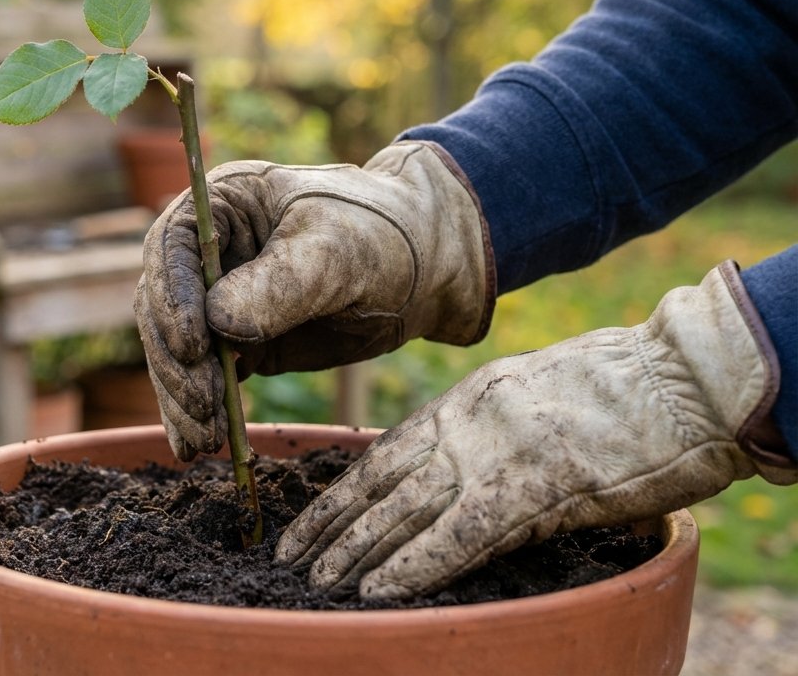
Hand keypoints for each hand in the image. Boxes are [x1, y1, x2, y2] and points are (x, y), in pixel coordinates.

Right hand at [134, 141, 493, 460]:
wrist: (425, 269)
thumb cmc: (382, 237)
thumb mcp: (336, 252)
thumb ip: (279, 285)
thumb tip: (217, 323)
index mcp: (220, 204)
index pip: (172, 247)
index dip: (173, 296)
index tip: (192, 346)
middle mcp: (206, 251)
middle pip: (162, 305)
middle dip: (177, 361)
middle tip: (204, 406)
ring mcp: (217, 298)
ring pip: (175, 349)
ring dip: (181, 396)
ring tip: (203, 441)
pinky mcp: (236, 342)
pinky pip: (202, 377)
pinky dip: (195, 411)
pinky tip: (195, 445)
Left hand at [276, 261, 797, 599]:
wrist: (679, 379)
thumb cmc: (618, 389)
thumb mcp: (528, 394)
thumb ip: (481, 428)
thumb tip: (448, 468)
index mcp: (463, 402)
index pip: (383, 453)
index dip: (338, 492)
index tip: (305, 522)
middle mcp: (465, 426)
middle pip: (380, 483)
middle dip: (331, 526)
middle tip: (290, 560)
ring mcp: (495, 455)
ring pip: (404, 510)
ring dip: (356, 551)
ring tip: (317, 583)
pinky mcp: (533, 487)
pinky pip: (459, 536)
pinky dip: (415, 566)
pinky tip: (378, 590)